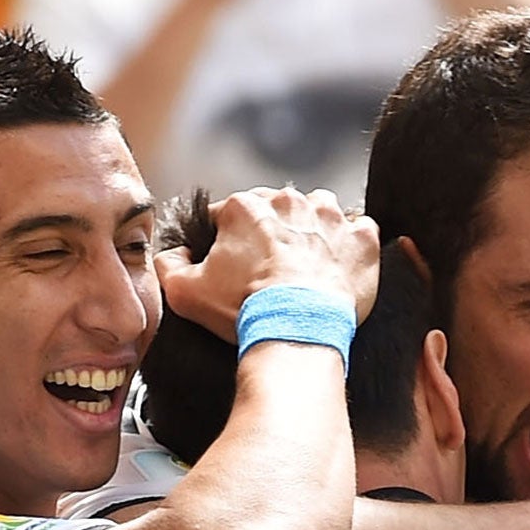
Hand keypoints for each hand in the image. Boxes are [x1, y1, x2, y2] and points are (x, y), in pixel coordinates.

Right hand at [157, 186, 380, 335]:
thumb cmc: (242, 309)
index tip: (237, 267)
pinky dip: (351, 247)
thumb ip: (168, 264)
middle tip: (273, 272)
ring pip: (319, 215)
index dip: (230, 242)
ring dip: (313, 234)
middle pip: (277, 212)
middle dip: (274, 236)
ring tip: (308, 268)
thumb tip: (175, 254)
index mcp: (245, 206)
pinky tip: (339, 269)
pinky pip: (360, 232)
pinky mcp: (362, 239)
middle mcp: (289, 200)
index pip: (231, 214)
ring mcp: (330, 217)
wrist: (297, 329)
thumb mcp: (184, 292)